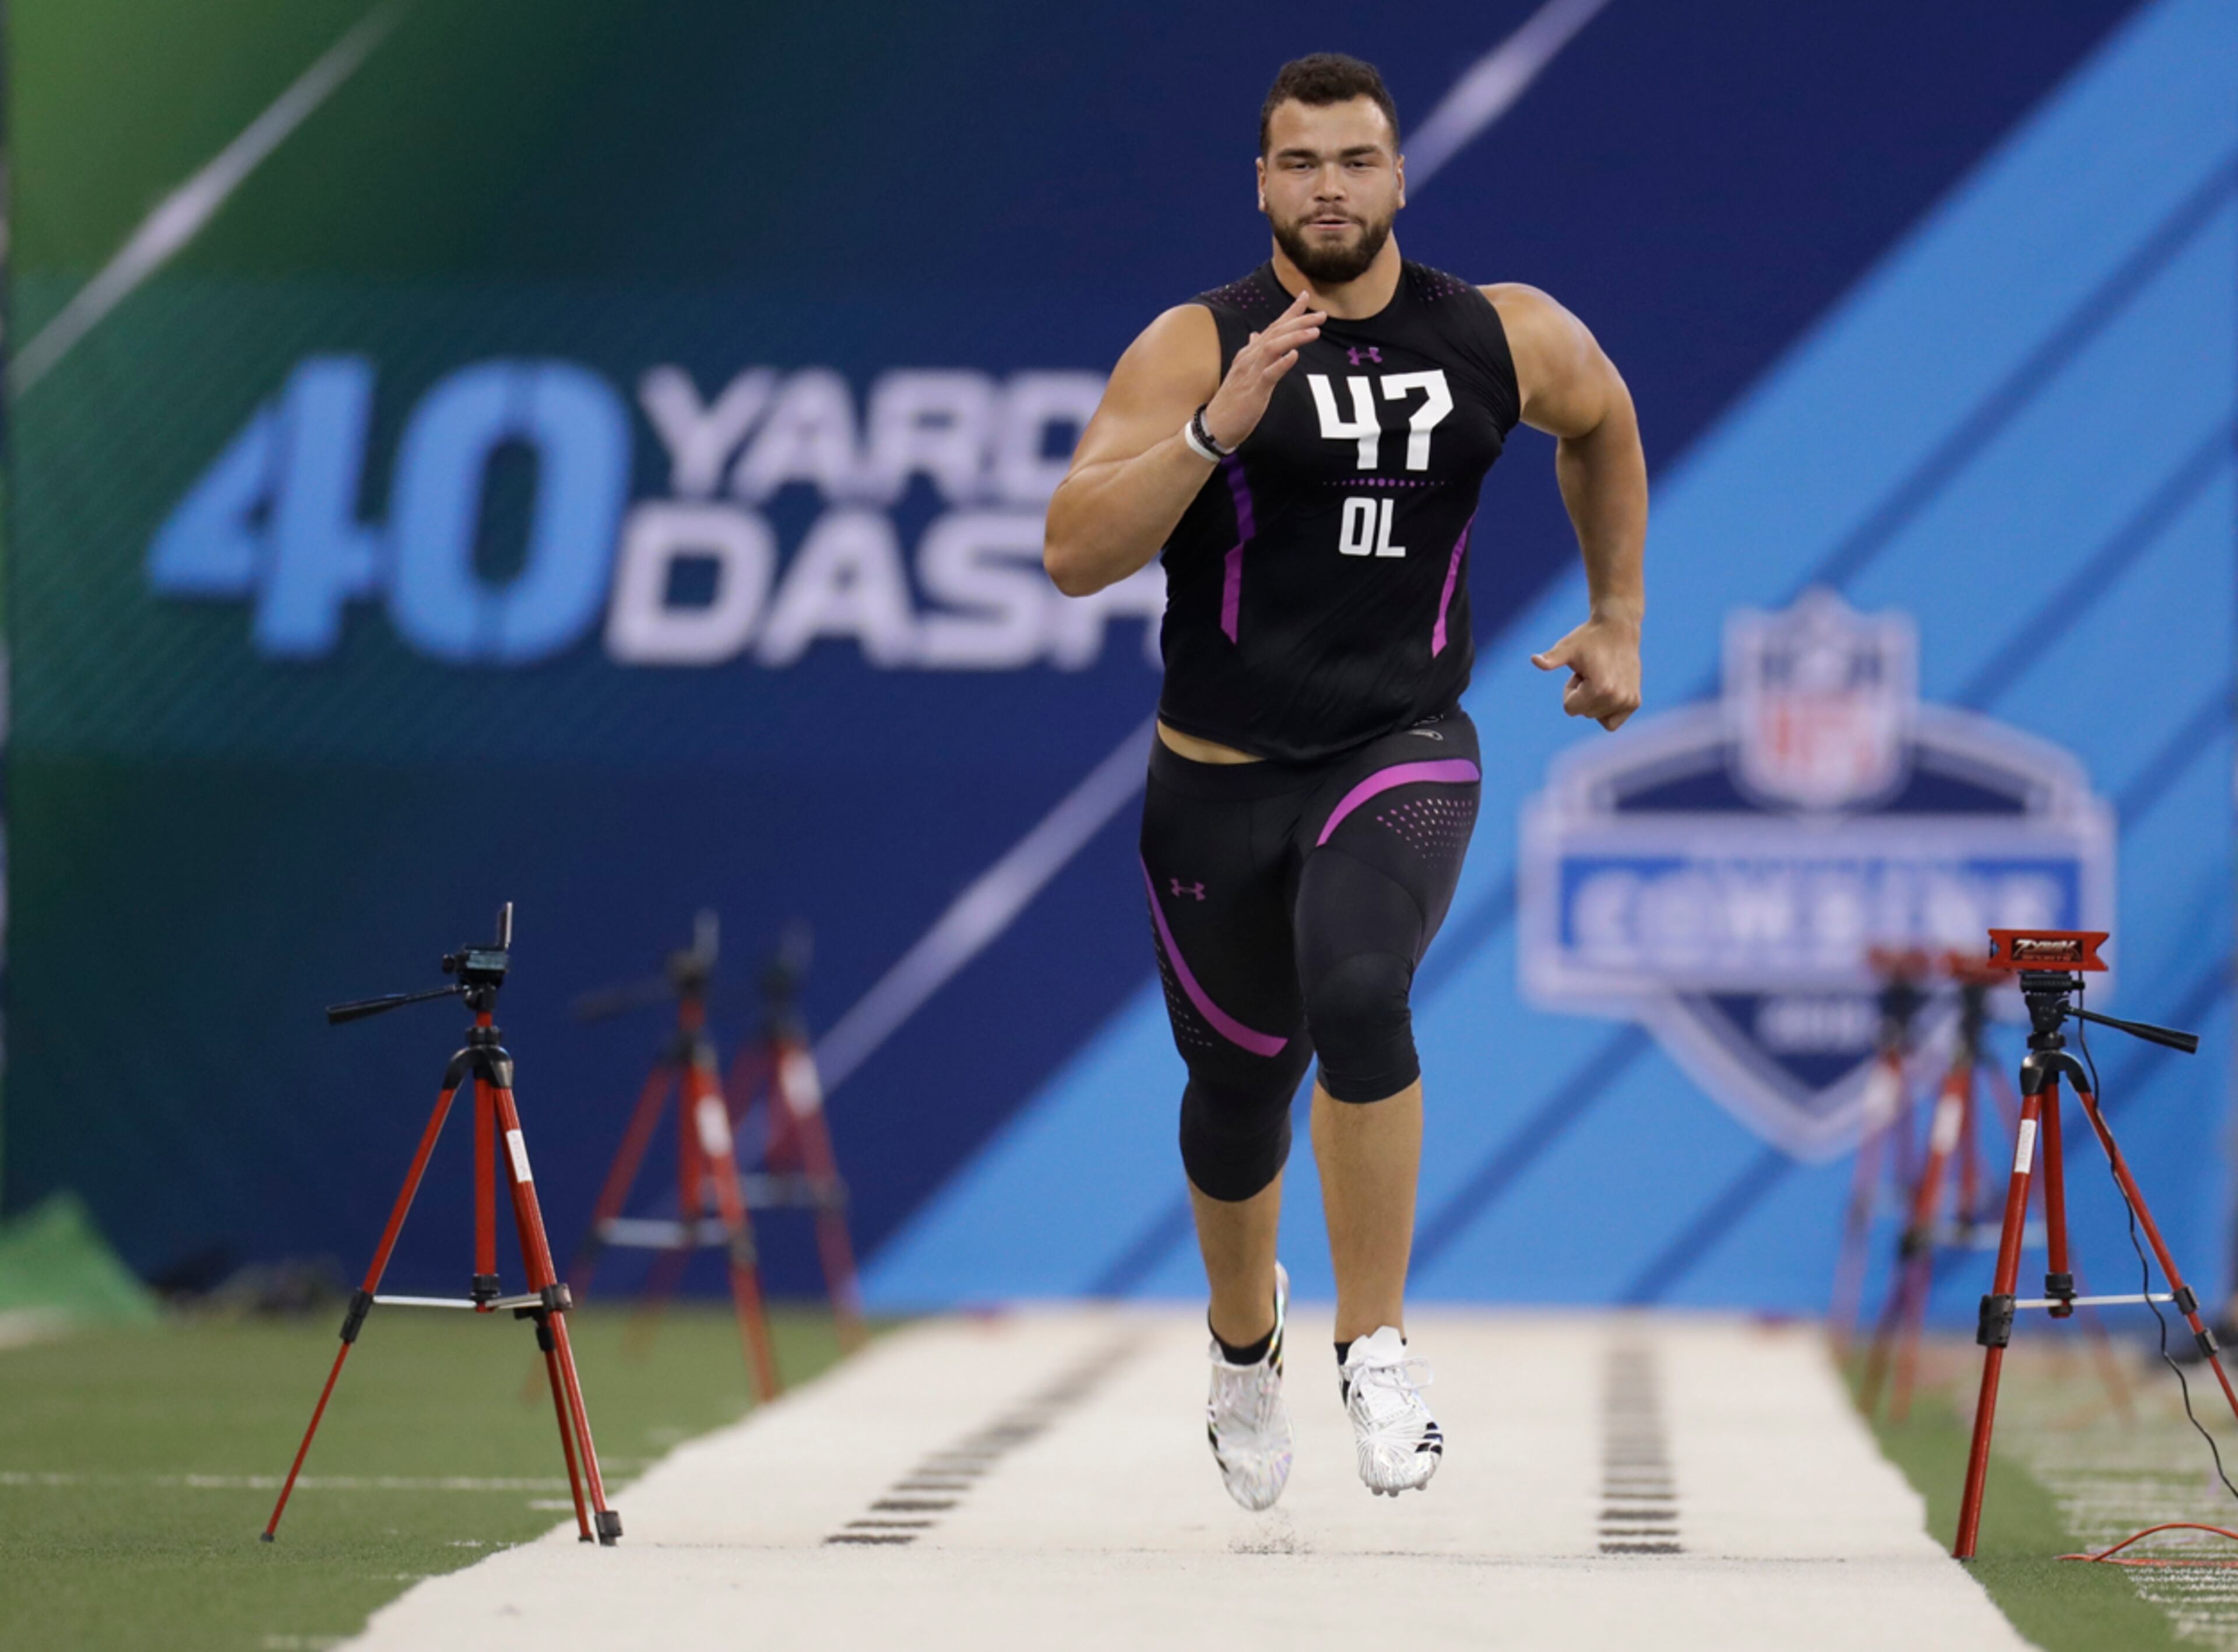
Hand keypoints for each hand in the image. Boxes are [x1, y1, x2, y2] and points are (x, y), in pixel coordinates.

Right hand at [1200, 285, 1323, 450]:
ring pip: (1273, 347)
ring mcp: (1250, 373)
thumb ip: (1252, 352)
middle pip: (1276, 332)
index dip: (1290, 312)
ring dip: (1294, 337)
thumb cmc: (1232, 401)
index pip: (1273, 327)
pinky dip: (1282, 363)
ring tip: (1315, 331)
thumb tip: (1256, 335)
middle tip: (1321, 314)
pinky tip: (1294, 355)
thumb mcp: (1243, 372)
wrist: (1215, 425)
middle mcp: (1250, 358)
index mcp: (1250, 353)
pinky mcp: (1253, 391)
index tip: (1306, 296)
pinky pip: (1269, 374)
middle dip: (1299, 321)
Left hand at [1532, 613, 1641, 730]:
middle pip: (1583, 712)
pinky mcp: (1635, 702)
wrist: (1619, 629)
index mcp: (1600, 688)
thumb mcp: (1567, 648)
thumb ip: (1551, 658)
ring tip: (1601, 676)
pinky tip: (1609, 690)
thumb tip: (1534, 660)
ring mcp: (1629, 701)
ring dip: (1594, 699)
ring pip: (1595, 716)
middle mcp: (1618, 698)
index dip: (1570, 690)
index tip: (1581, 672)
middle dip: (1582, 694)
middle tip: (1592, 672)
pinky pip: (1611, 722)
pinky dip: (1605, 710)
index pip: (1570, 709)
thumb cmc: (1589, 638)